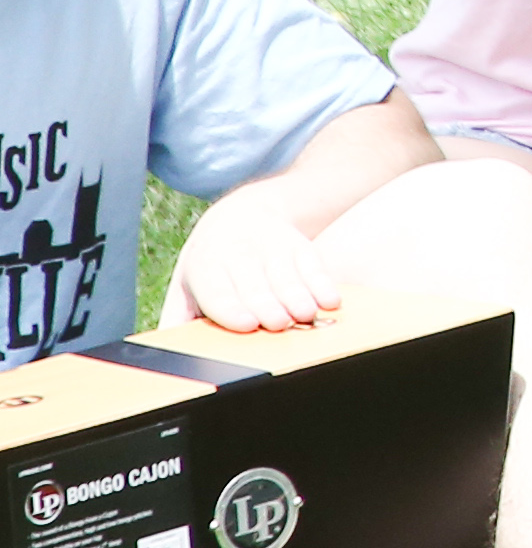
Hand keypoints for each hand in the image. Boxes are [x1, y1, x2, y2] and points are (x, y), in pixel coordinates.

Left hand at [166, 188, 339, 335]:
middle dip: (268, 303)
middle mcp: (238, 253)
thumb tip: (162, 356)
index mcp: (205, 268)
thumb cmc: (211, 267)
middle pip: (255, 283)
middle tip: (279, 323)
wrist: (241, 214)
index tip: (247, 325)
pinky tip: (330, 301)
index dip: (233, 308)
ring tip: (307, 315)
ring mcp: (271, 246)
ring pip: (286, 273)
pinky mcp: (298, 244)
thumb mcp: (187, 286)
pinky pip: (313, 263)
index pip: (218, 291)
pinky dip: (323, 282)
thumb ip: (179, 319)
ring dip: (299, 294)